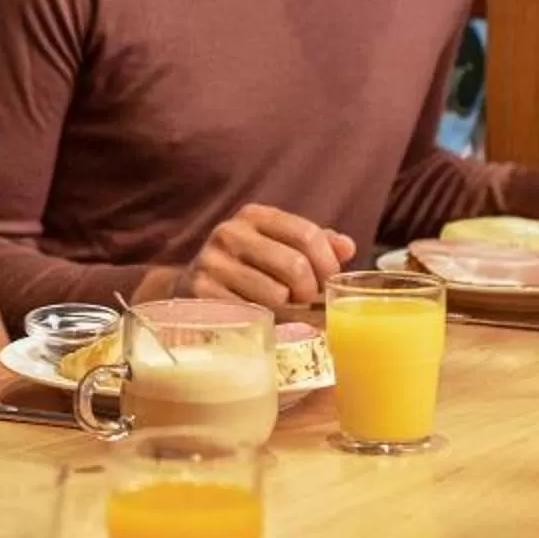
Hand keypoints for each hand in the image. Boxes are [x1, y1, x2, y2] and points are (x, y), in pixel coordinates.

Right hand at [179, 205, 355, 308]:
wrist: (191, 286)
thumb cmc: (247, 267)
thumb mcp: (277, 246)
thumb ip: (315, 244)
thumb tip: (347, 247)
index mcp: (255, 215)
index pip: (307, 234)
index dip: (327, 264)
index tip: (329, 281)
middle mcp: (230, 233)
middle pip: (295, 265)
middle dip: (310, 290)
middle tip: (306, 300)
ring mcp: (212, 263)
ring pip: (276, 295)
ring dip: (288, 310)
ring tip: (282, 308)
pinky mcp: (201, 294)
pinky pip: (252, 314)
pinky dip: (264, 322)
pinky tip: (259, 317)